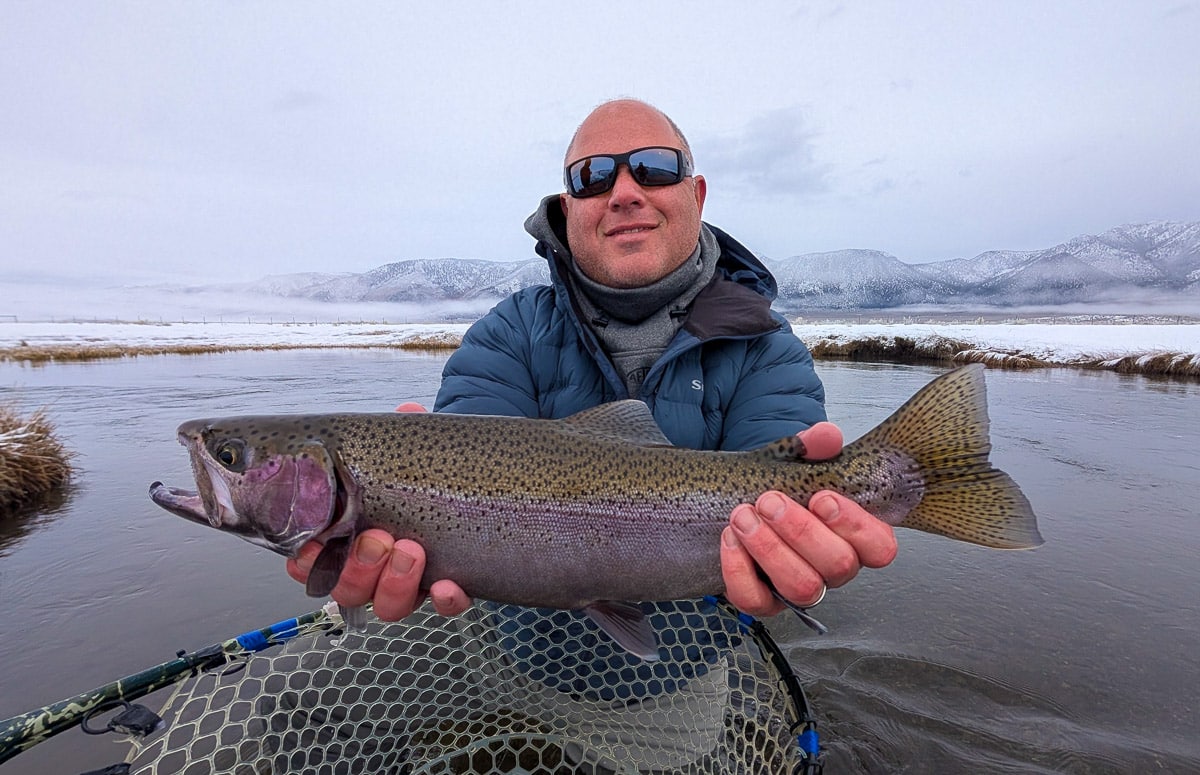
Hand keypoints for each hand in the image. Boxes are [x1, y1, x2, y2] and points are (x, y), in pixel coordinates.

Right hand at [284, 401, 473, 620]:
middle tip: (379, 540)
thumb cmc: (426, 471)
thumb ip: (402, 436)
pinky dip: (444, 601)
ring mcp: (412, 583)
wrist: (476, 481)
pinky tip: (447, 586)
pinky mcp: (449, 588)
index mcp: (351, 535)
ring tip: (412, 550)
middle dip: (358, 570)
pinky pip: (444, 608)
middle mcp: (376, 568)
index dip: (307, 564)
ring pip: (388, 606)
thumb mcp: (410, 453)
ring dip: (393, 584)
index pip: (314, 563)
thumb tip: (406, 414)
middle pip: (348, 590)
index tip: (314, 548)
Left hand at [720, 422, 897, 616]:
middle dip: (801, 531)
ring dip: (769, 549)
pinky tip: (729, 538)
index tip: (821, 498)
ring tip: (743, 516)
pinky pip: (757, 601)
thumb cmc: (779, 486)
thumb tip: (827, 436)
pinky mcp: (764, 601)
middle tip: (769, 501)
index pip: (880, 548)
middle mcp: (833, 568)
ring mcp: (800, 588)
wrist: (737, 498)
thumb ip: (814, 447)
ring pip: (802, 588)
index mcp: (854, 536)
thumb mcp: (795, 461)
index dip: (856, 526)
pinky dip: (739, 570)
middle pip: (838, 566)